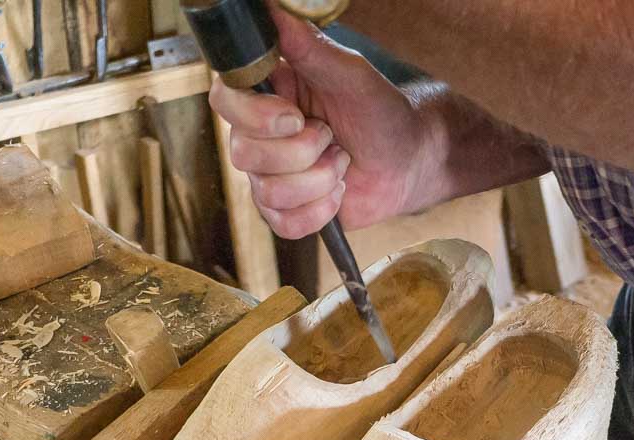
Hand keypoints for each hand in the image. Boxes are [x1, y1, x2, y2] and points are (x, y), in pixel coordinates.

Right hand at [209, 10, 435, 238]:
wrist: (409, 162)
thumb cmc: (382, 113)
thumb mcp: (351, 74)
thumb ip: (309, 45)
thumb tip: (272, 9)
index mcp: (269, 94)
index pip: (224, 99)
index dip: (254, 115)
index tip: (295, 116)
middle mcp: (261, 135)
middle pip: (243, 152)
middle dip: (300, 152)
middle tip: (331, 137)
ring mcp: (271, 177)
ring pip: (268, 192)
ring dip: (318, 181)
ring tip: (342, 164)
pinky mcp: (287, 212)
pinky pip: (284, 224)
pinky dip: (319, 212)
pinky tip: (338, 195)